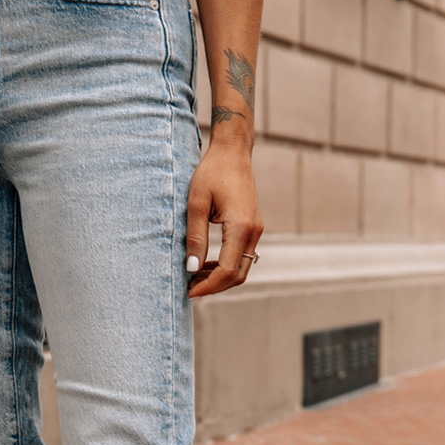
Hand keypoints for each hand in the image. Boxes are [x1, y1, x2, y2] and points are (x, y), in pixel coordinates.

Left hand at [185, 147, 262, 297]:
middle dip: (214, 287)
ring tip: (194, 277)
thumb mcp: (196, 204)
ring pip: (241, 268)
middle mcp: (253, 231)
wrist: (232, 153)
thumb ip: (195, 238)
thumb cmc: (212, 173)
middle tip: (190, 288)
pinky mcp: (252, 227)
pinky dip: (226, 266)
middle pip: (238, 275)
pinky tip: (206, 265)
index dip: (208, 286)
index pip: (227, 270)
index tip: (189, 292)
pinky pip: (242, 256)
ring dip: (220, 278)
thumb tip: (191, 269)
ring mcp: (256, 230)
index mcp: (241, 227)